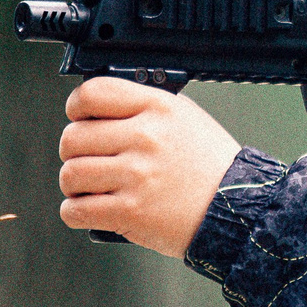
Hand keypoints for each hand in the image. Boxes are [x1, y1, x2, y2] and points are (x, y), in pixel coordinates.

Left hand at [58, 77, 242, 256]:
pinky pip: (75, 210)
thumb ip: (143, 109)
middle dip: (74, 152)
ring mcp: (137, 176)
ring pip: (70, 174)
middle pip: (73, 137)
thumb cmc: (210, 166)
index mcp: (158, 108)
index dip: (76, 107)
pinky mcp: (130, 212)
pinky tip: (92, 209)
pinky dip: (76, 212)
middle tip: (90, 161)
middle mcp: (145, 138)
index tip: (80, 119)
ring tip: (93, 187)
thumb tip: (99, 110)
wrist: (236, 209)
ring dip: (74, 185)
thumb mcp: (185, 118)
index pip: (92, 94)